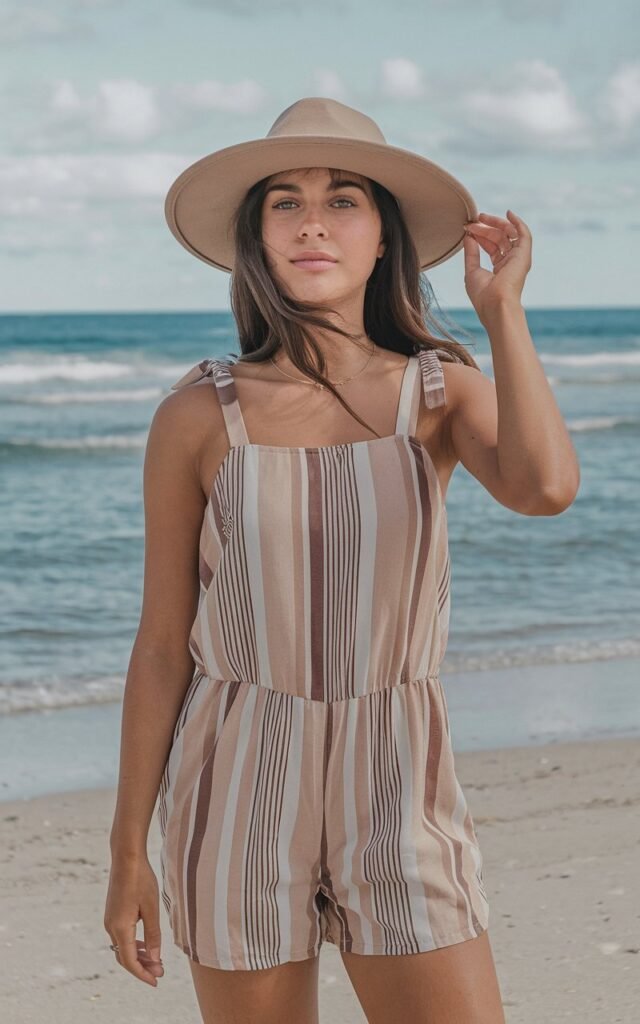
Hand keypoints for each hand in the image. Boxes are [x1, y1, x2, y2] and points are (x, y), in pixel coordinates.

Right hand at [104, 855, 163, 986]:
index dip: (143, 974)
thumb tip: (155, 958)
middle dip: (142, 967)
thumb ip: (153, 934)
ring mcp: (110, 920)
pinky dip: (134, 944)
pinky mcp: (112, 914)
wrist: (126, 857)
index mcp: (120, 927)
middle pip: (125, 957)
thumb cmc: (141, 880)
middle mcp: (111, 927)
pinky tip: (146, 944)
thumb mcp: (152, 908)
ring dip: (138, 956)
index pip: (129, 961)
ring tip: (156, 960)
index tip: (156, 981)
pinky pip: (122, 936)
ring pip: (123, 947)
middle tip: (160, 972)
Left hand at [462, 209, 531, 323]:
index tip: (468, 228)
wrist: (495, 304)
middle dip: (485, 228)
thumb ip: (471, 252)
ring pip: (508, 234)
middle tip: (473, 221)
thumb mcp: (472, 270)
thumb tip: (468, 236)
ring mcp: (518, 259)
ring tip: (481, 217)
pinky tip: (509, 214)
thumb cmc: (483, 295)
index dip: (480, 235)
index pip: (491, 246)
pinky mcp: (523, 255)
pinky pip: (524, 234)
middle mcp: (511, 263)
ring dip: (495, 223)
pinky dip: (518, 223)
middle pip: (499, 238)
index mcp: (500, 269)